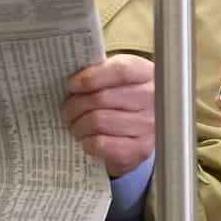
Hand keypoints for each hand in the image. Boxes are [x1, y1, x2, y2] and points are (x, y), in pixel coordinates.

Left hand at [62, 54, 155, 176]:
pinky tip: (87, 138)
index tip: (72, 85)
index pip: (120, 71)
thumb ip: (101, 74)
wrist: (143, 129)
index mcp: (146, 74)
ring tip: (74, 124)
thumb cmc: (125, 98)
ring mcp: (149, 126)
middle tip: (67, 110)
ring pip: (98, 122)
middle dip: (75, 105)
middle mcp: (153, 99)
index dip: (91, 77)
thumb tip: (72, 83)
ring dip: (78, 125)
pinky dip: (87, 141)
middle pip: (102, 98)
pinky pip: (101, 144)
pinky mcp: (140, 149)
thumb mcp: (118, 79)